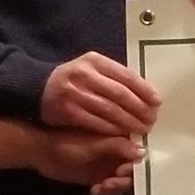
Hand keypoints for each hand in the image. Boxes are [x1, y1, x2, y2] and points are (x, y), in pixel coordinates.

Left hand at [32, 126, 142, 190]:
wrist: (42, 154)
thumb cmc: (66, 142)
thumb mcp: (94, 144)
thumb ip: (117, 147)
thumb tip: (142, 153)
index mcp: (120, 136)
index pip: (139, 151)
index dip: (138, 163)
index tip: (126, 169)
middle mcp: (118, 151)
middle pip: (134, 169)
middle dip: (126, 179)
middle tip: (112, 182)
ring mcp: (109, 165)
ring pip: (124, 182)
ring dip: (116, 188)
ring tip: (103, 187)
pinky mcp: (101, 177)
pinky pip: (112, 190)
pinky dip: (106, 193)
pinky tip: (95, 191)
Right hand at [41, 52, 159, 134]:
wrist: (37, 88)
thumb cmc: (71, 79)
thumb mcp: (90, 68)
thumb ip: (112, 77)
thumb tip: (144, 92)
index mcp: (94, 61)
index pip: (126, 75)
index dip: (144, 90)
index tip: (157, 101)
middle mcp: (84, 75)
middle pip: (120, 94)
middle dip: (139, 108)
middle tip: (152, 119)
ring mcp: (75, 93)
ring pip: (110, 110)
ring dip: (129, 122)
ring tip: (141, 129)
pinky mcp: (68, 111)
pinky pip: (96, 122)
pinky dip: (112, 129)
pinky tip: (123, 134)